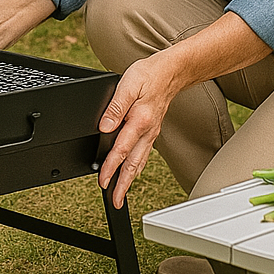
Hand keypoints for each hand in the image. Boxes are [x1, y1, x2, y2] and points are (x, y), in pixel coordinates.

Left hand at [97, 49, 182, 207]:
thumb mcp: (128, 85)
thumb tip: (104, 126)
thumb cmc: (149, 75)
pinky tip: (133, 171)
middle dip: (123, 184)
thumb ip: (115, 107)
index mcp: (139, 121)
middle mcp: (147, 131)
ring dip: (130, 179)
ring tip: (121, 194)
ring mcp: (151, 132)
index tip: (102, 181)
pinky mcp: (152, 130)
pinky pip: (144, 154)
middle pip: (133, 163)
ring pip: (139, 161)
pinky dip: (137, 167)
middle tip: (115, 201)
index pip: (121, 150)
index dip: (110, 167)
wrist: (171, 72)